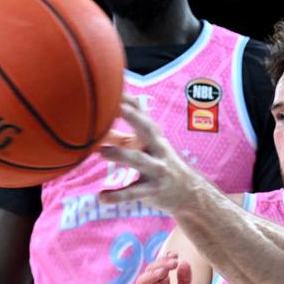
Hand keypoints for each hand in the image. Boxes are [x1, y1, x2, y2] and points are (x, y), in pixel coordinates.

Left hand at [98, 96, 200, 212]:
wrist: (188, 194)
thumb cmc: (160, 164)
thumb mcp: (147, 150)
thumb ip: (123, 138)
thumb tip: (95, 128)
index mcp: (154, 138)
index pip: (143, 115)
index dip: (130, 102)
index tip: (116, 87)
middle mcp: (158, 150)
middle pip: (148, 130)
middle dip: (134, 118)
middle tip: (118, 107)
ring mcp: (157, 170)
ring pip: (138, 160)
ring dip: (120, 154)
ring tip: (101, 152)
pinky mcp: (152, 191)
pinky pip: (133, 193)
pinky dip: (117, 195)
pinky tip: (102, 197)